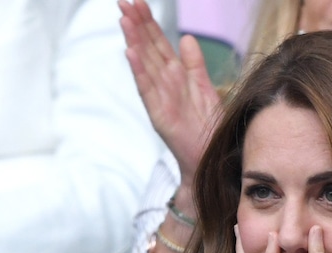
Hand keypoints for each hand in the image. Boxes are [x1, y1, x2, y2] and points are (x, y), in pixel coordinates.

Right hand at [119, 0, 220, 187]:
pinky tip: (130, 54)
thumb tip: (187, 38)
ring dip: (134, 42)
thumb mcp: (204, 89)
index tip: (138, 1)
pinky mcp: (160, 116)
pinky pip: (148, 90)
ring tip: (123, 20)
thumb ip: (195, 64)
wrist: (208, 158)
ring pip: (144, 65)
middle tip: (123, 2)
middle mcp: (164, 85)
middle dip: (137, 26)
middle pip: (148, 50)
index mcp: (174, 77)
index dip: (149, 23)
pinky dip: (139, 72)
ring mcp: (160, 99)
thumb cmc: (206, 127)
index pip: (158, 44)